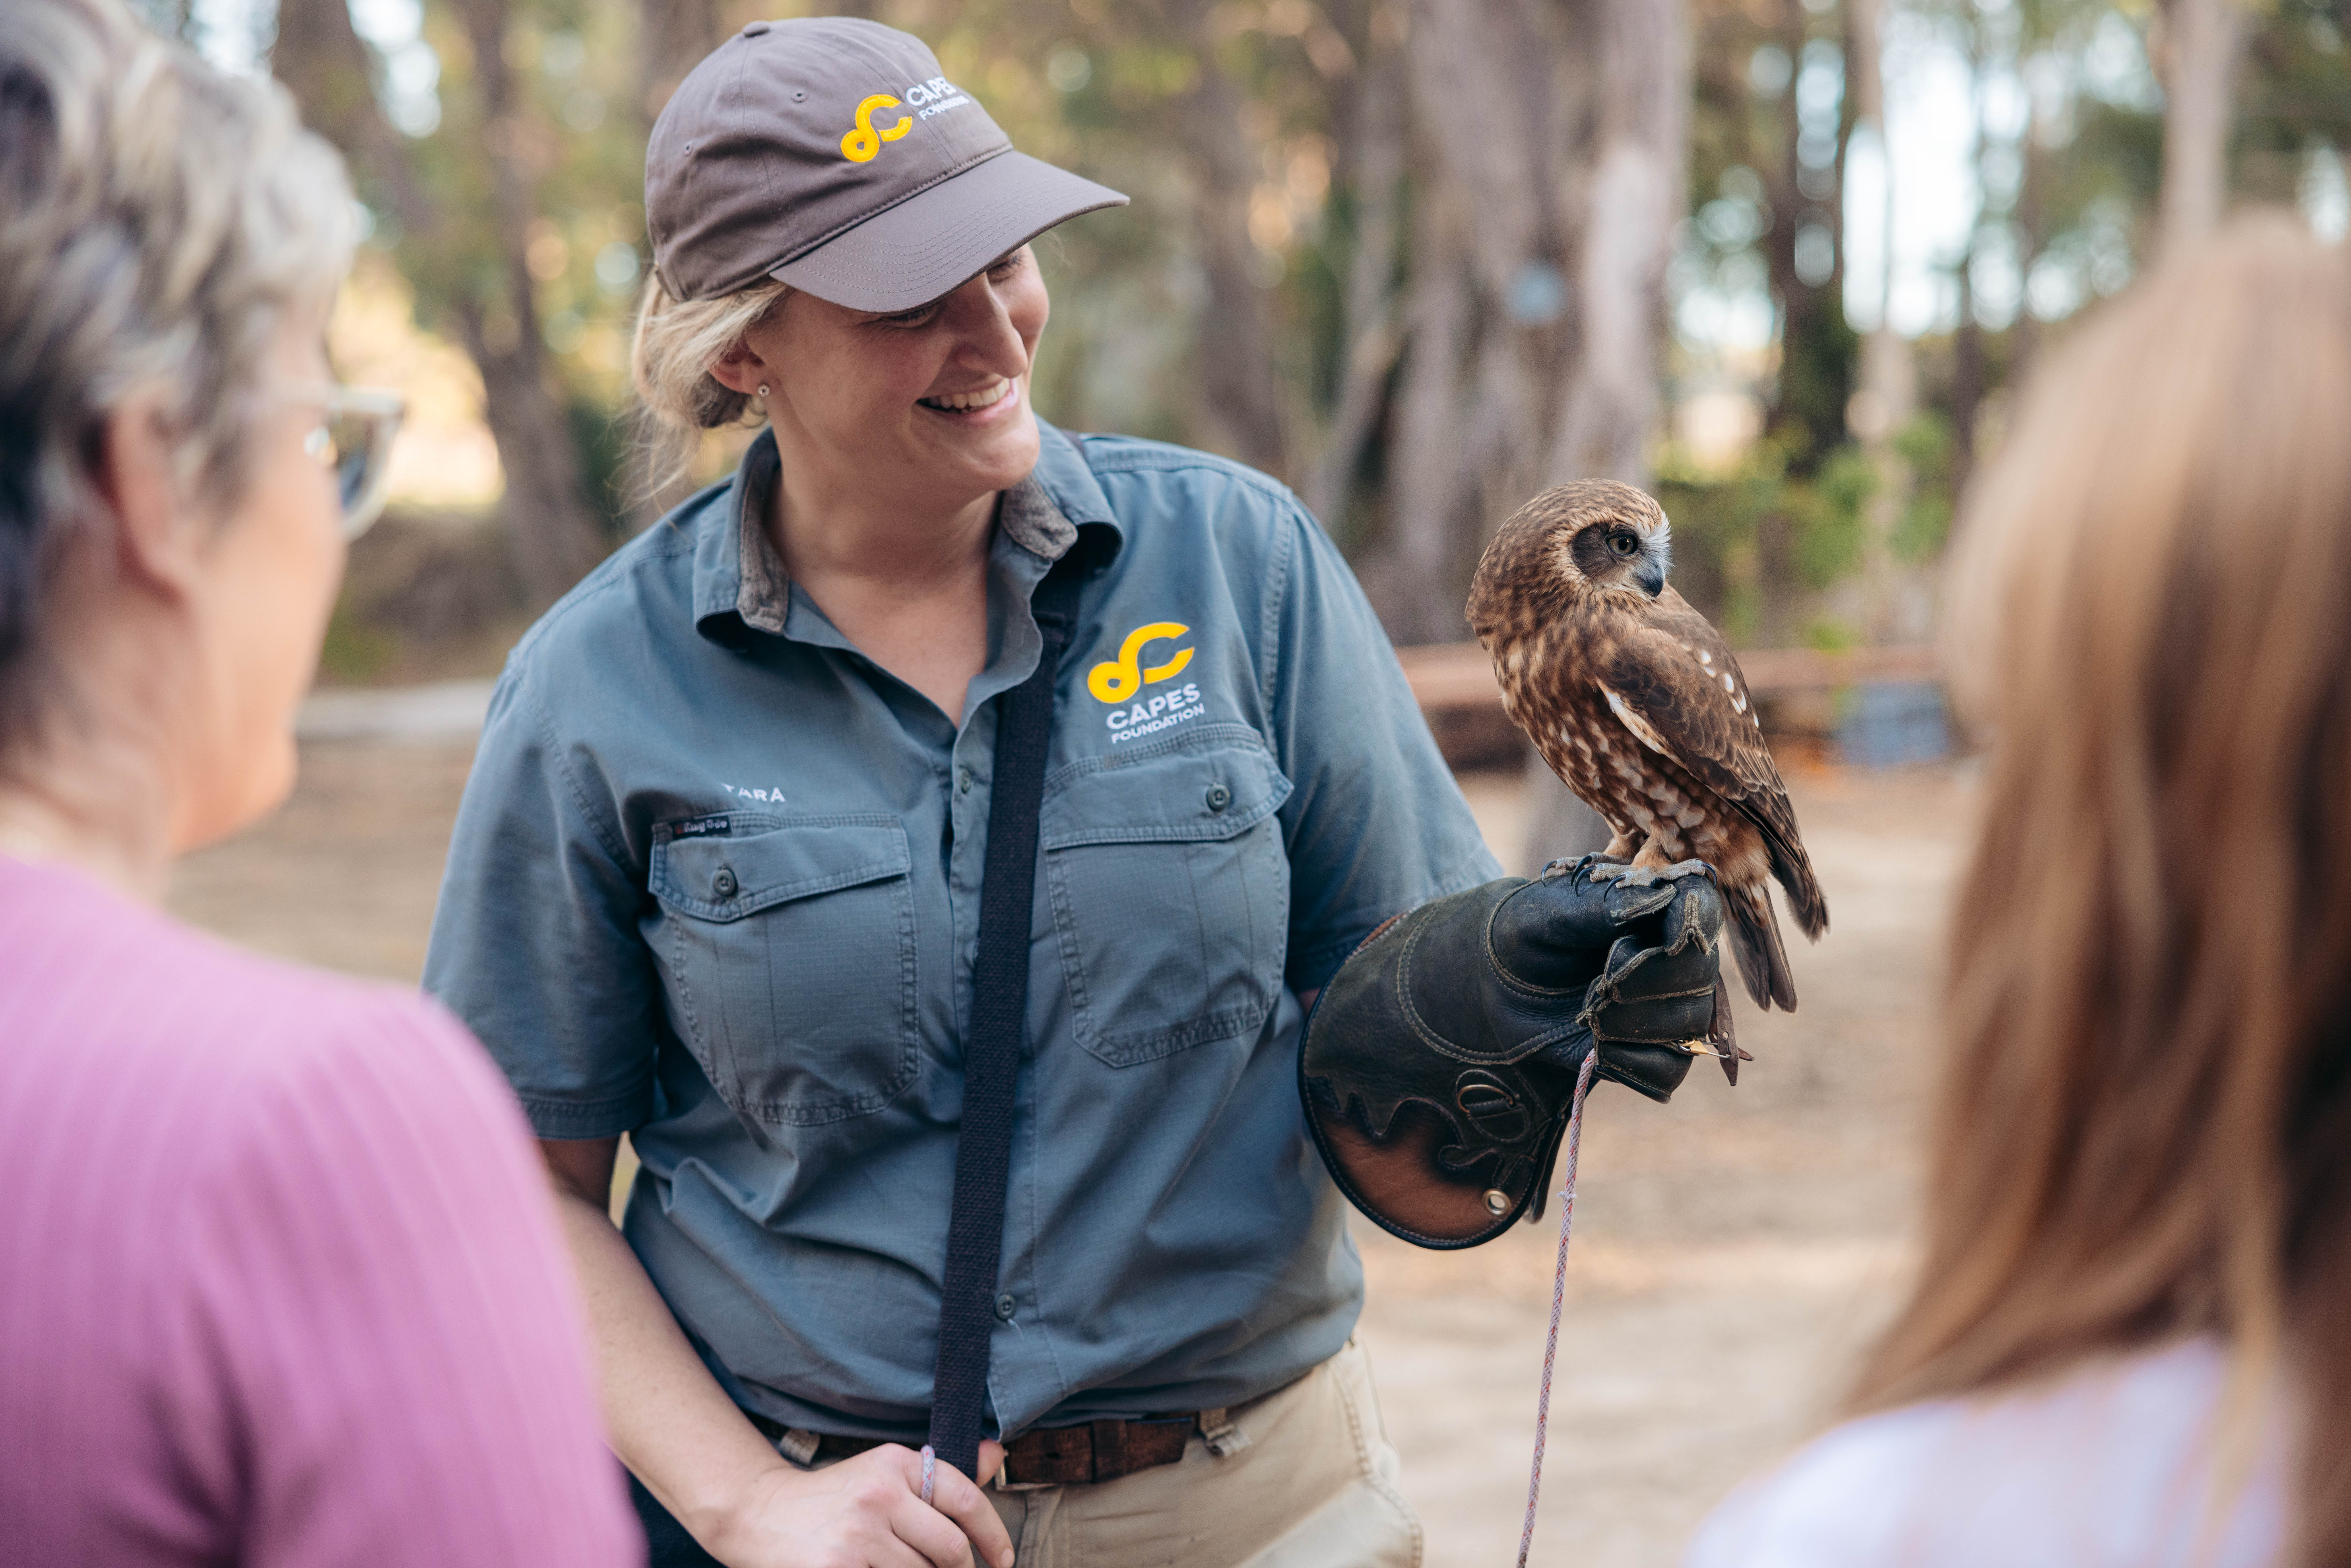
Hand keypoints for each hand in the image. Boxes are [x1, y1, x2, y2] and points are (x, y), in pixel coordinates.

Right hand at [703, 1441, 1013, 1567]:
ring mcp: (858, 1535)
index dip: (995, 1536)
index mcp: (895, 1464)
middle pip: (951, 1549)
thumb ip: (939, 1475)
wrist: (761, 1514)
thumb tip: (997, 1455)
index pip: (965, 1500)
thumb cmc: (834, 1499)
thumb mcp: (884, 1471)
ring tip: (902, 1567)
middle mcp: (879, 1495)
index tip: (1003, 1560)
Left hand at [1298, 862, 1726, 1247]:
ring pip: (1690, 1027)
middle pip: (1702, 977)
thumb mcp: (1540, 913)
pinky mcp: (1648, 1056)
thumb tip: (1657, 899)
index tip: (1629, 946)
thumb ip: (1598, 906)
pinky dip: (1630, 1064)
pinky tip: (1593, 1050)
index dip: (1685, 929)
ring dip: (1634, 1025)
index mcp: (1653, 907)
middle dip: (1646, 984)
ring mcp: (1664, 1009)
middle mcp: (1670, 957)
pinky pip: (1668, 1073)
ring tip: (1586, 1012)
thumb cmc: (1509, 938)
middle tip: (1596, 983)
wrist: (1478, 993)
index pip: (1702, 909)